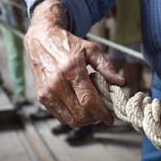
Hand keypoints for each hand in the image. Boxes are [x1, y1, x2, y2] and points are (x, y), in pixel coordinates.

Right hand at [24, 0, 123, 126]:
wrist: (41, 40)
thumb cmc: (67, 44)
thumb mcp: (91, 49)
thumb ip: (106, 66)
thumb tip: (120, 82)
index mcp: (70, 69)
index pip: (88, 100)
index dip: (101, 113)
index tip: (110, 118)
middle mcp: (56, 83)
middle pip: (80, 114)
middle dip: (95, 118)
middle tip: (103, 113)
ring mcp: (47, 92)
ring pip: (70, 120)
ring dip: (85, 120)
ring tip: (92, 111)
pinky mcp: (42, 97)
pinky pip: (60, 117)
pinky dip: (73, 117)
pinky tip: (80, 108)